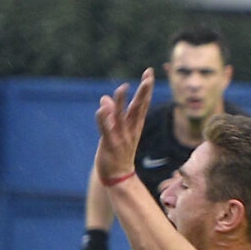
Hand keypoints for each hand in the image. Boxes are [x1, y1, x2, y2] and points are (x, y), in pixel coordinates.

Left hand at [93, 69, 153, 187]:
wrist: (119, 177)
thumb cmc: (118, 152)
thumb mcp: (116, 131)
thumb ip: (111, 115)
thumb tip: (105, 98)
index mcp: (134, 126)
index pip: (141, 104)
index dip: (145, 89)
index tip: (148, 72)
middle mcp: (130, 130)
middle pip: (137, 108)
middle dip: (143, 93)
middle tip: (148, 77)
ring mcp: (121, 138)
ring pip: (122, 118)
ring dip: (122, 103)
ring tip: (123, 88)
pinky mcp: (110, 145)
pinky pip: (106, 130)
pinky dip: (104, 119)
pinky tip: (102, 108)